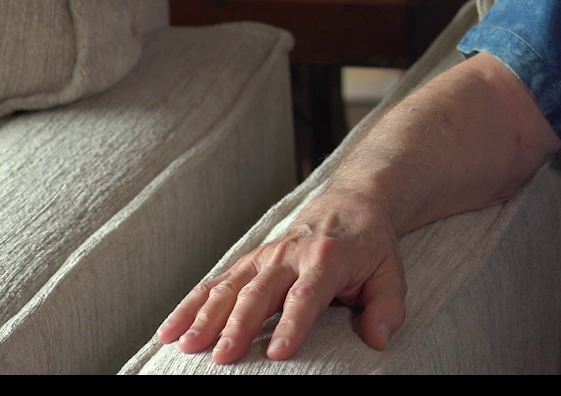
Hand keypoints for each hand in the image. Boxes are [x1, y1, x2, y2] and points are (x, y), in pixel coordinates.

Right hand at [157, 185, 406, 364]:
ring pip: (230, 287)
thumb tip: (378, 341)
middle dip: (239, 325)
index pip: (308, 295)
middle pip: (260, 292)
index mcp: (328, 258)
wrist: (350, 203)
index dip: (293, 324)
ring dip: (206, 316)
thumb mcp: (391, 272)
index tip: (278, 354)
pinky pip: (215, 283)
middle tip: (222, 357)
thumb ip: (387, 307)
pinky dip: (190, 306)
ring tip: (186, 345)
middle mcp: (290, 254)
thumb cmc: (371, 246)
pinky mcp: (248, 262)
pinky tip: (169, 332)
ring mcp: (264, 257)